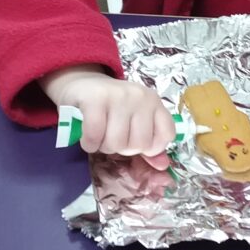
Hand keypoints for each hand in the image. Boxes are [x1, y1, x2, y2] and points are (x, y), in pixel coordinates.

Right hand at [40, 66, 174, 168]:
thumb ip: (149, 143)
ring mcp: (118, 96)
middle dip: (123, 149)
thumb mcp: (134, 120)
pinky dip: (89, 144)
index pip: (167, 135)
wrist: (82, 84)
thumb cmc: (111, 107)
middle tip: (113, 137)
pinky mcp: (95, 99)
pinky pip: (95, 136)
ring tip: (100, 135)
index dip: (151, 148)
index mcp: (154, 102)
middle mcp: (140, 96)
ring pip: (116, 143)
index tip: (135, 141)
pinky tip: (87, 138)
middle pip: (139, 144)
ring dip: (104, 147)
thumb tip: (162, 165)